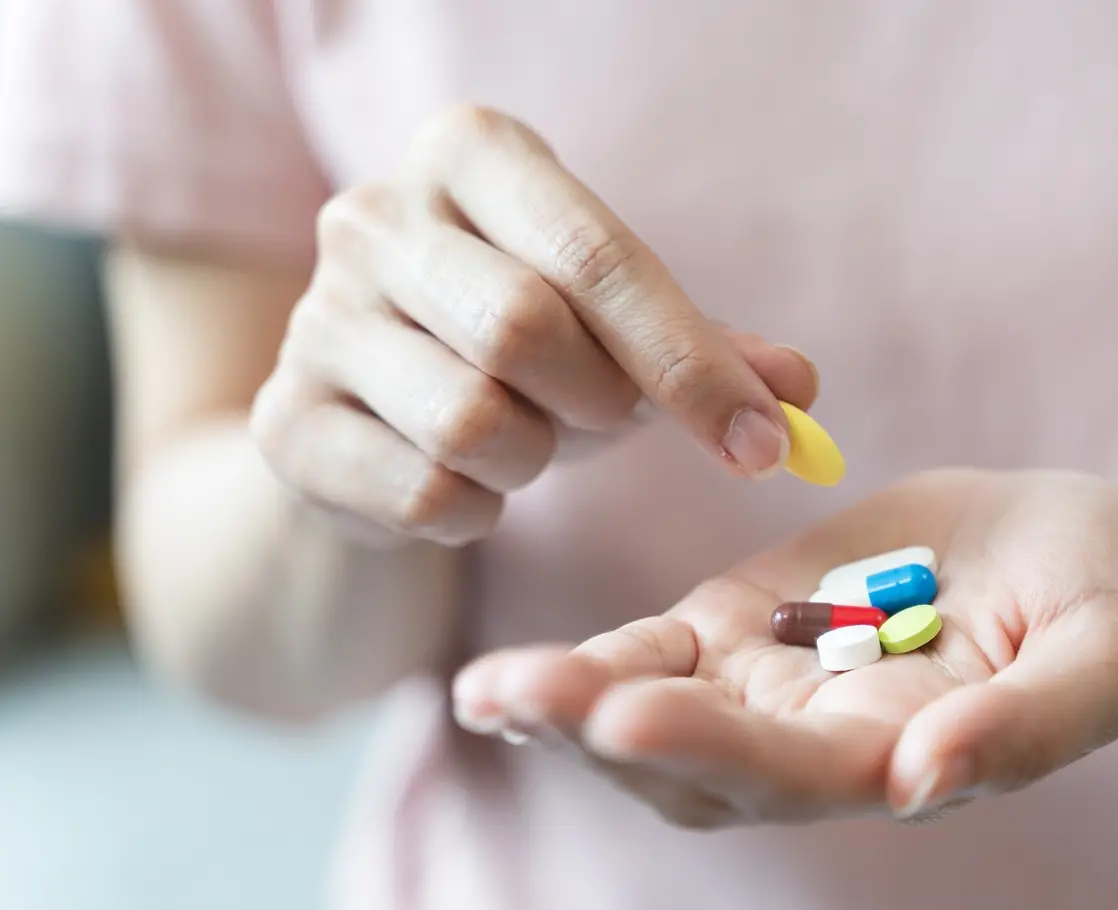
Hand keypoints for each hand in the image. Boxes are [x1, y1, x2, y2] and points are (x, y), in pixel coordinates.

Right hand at [251, 104, 813, 545]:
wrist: (373, 420)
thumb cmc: (522, 356)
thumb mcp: (618, 333)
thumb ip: (708, 350)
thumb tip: (798, 390)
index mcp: (470, 154)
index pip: (595, 254)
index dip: (690, 361)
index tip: (762, 443)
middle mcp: (374, 214)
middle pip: (524, 328)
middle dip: (599, 402)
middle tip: (603, 416)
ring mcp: (314, 317)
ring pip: (470, 420)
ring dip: (534, 460)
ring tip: (525, 442)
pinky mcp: (283, 422)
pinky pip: (423, 492)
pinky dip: (476, 511)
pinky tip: (466, 484)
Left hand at [453, 469, 1117, 826]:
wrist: (1066, 547)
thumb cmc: (1104, 595)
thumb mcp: (1104, 652)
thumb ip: (1034, 725)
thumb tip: (922, 785)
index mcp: (902, 759)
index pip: (799, 776)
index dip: (718, 751)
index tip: (633, 714)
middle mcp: (819, 745)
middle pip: (698, 765)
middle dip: (603, 735)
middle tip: (515, 698)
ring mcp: (771, 688)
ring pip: (656, 722)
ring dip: (569, 713)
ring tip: (487, 692)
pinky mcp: (740, 629)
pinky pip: (651, 658)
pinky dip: (585, 667)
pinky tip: (504, 679)